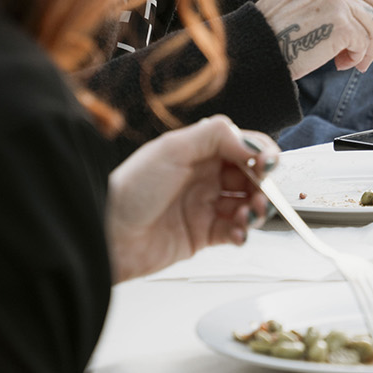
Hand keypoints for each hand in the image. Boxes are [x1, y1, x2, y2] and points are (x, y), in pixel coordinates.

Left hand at [106, 116, 276, 281]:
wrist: (106, 237)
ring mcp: (204, 206)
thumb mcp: (172, 149)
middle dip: (262, 184)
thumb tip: (252, 142)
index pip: (243, 146)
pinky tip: (237, 232)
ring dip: (256, 208)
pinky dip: (243, 231)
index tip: (267, 165)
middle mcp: (204, 177)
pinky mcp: (202, 234)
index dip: (261, 154)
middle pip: (251, 176)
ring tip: (248, 214)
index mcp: (199, 152)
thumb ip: (217, 136)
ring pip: (246, 203)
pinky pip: (234, 231)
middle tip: (261, 194)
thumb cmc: (130, 191)